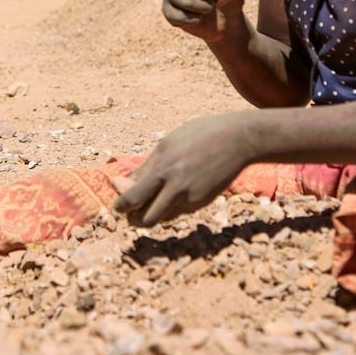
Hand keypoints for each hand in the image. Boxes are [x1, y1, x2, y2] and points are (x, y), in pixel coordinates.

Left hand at [113, 113, 254, 225]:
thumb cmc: (199, 135)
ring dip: (151, 214)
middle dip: (132, 219)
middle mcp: (176, 188)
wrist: (238, 140)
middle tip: (128, 210)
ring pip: (162, 219)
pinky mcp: (202, 203)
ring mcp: (191, 198)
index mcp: (163, 169)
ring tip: (148, 200)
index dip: (119, 204)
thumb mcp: (167, 143)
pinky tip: (172, 192)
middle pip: (144, 220)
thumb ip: (148, 166)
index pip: (131, 198)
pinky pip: (178, 211)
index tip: (117, 199)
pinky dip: (169, 207)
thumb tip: (127, 183)